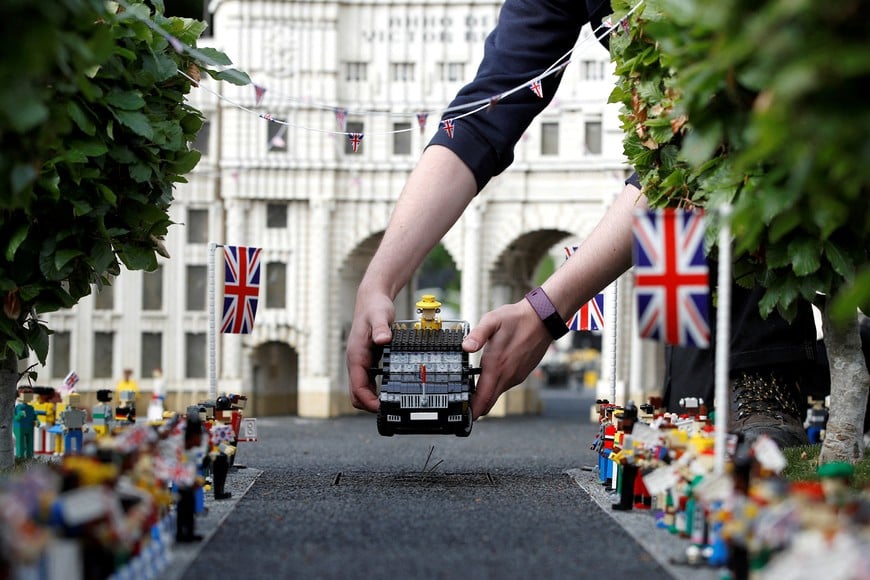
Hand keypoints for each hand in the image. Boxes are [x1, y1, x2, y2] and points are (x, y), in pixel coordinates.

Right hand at [346, 291, 395, 412]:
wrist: (372, 299)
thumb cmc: (375, 308)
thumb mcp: (380, 316)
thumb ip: (381, 328)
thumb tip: (382, 340)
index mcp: (356, 355)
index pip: (357, 387)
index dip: (368, 401)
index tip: (382, 408)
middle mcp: (355, 361)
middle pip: (356, 393)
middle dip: (370, 405)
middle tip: (390, 410)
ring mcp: (360, 362)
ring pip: (361, 389)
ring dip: (373, 399)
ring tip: (393, 404)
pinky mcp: (367, 360)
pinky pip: (368, 381)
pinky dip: (376, 389)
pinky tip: (391, 389)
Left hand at [462, 300, 552, 419]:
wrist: (542, 318)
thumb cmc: (516, 319)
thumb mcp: (492, 320)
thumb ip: (477, 335)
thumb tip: (466, 346)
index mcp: (497, 366)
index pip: (484, 398)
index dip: (473, 410)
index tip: (464, 417)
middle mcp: (508, 375)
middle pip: (490, 401)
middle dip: (476, 408)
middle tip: (463, 410)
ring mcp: (516, 376)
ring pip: (497, 393)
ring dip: (485, 396)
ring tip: (471, 392)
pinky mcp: (521, 373)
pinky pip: (505, 385)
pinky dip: (495, 386)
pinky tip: (489, 376)